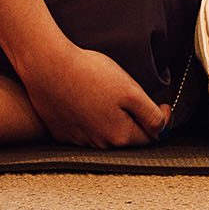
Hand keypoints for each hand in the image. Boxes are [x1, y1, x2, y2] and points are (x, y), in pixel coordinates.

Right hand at [19, 45, 167, 148]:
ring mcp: (77, 139)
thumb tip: (161, 130)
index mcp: (119, 136)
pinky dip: (90, 119)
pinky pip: (84, 129)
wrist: (46, 65)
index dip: (162, 119)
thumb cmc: (89, 74)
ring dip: (112, 120)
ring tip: (107, 96)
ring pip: (105, 133)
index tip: (162, 103)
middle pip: (127, 137)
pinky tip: (86, 100)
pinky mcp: (60, 131)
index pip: (152, 136)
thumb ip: (151, 115)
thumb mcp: (131, 91)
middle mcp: (99, 144)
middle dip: (136, 120)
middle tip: (135, 98)